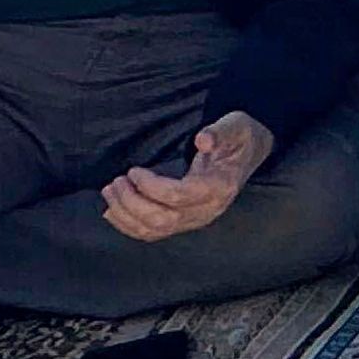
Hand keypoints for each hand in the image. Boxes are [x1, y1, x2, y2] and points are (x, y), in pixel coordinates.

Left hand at [101, 111, 273, 242]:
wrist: (247, 154)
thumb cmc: (238, 138)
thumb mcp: (235, 126)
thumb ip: (220, 132)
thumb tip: (203, 140)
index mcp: (220, 187)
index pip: (179, 196)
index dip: (150, 186)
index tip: (134, 170)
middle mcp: (207, 210)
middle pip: (162, 218)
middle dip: (131, 203)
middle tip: (115, 182)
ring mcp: (195, 220)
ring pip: (154, 230)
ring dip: (125, 215)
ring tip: (110, 192)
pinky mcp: (184, 223)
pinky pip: (152, 233)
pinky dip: (128, 225)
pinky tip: (113, 211)